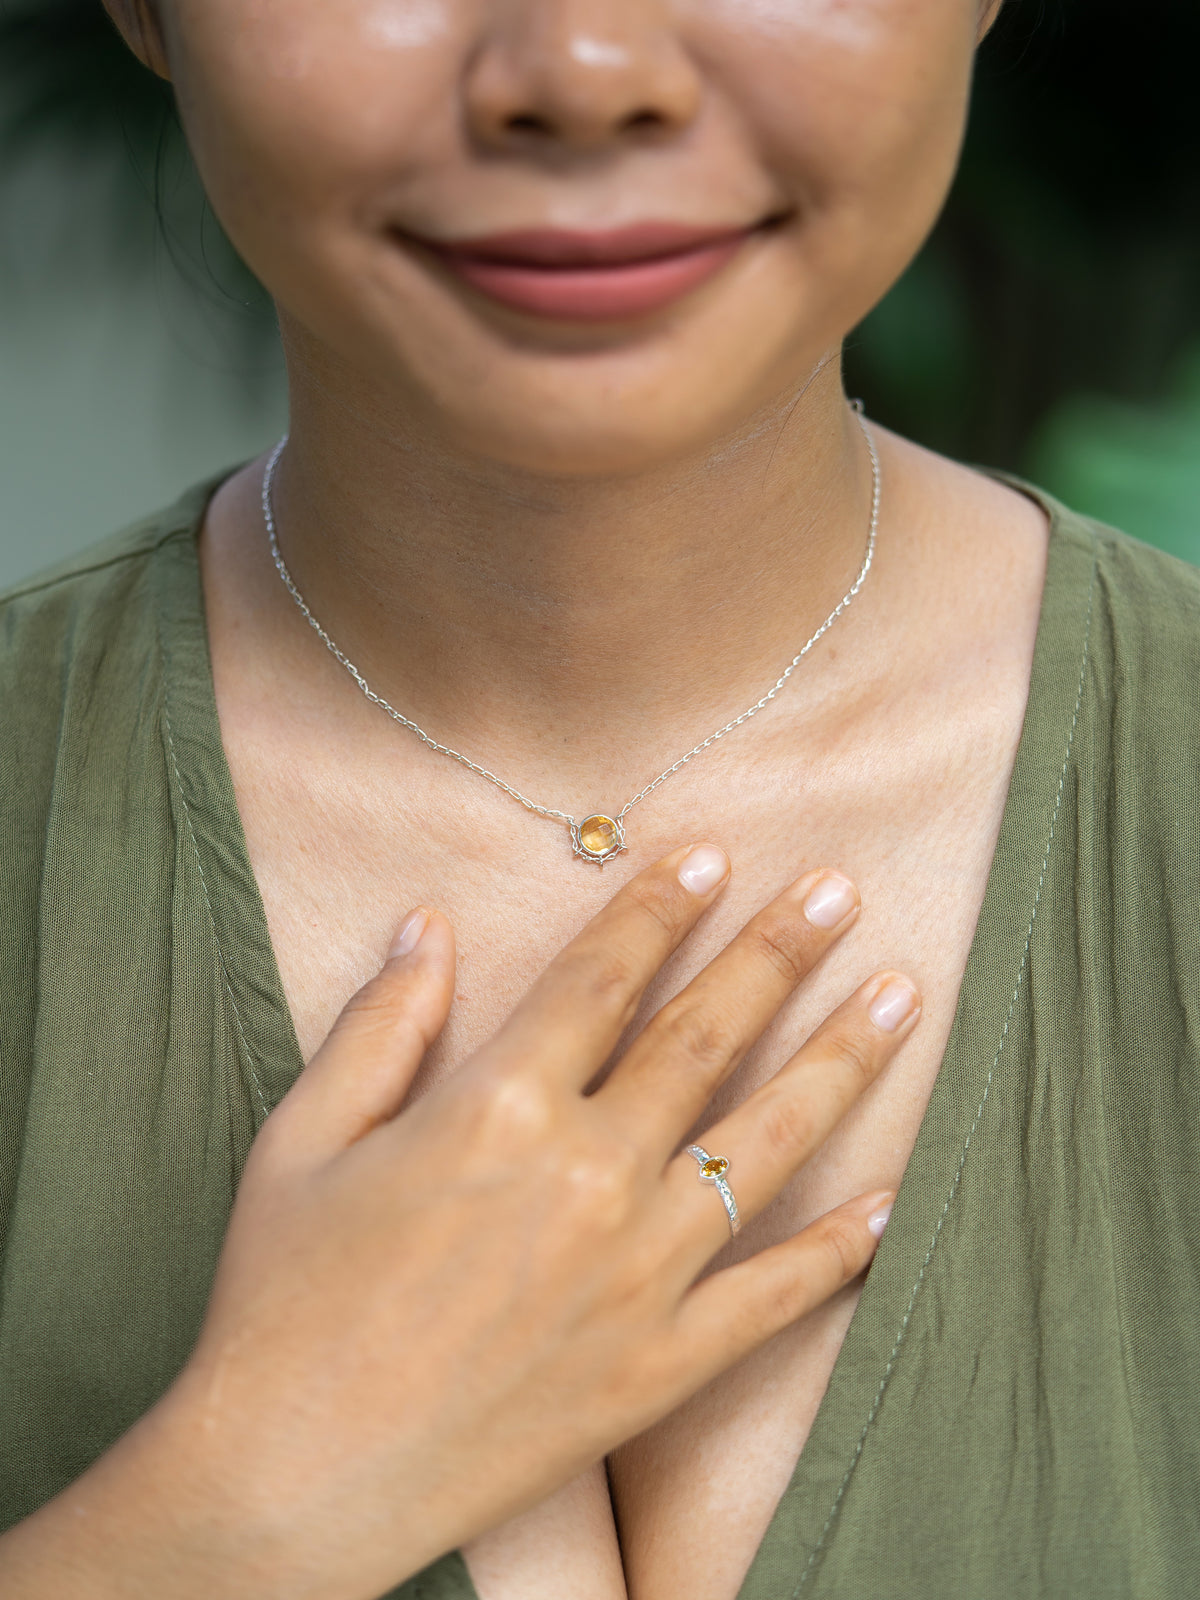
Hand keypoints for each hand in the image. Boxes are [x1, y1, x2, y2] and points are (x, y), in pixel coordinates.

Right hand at [0, 846, 917, 1599]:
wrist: (295, 1481)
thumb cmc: (282, 1302)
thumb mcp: (303, 1140)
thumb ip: (381, 1024)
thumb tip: (428, 925)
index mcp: (496, 1108)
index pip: (603, 978)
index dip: (660, 908)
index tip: (713, 857)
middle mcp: (588, 1174)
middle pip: (705, 1035)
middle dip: (779, 951)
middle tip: (841, 891)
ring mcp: (640, 1273)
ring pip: (766, 1140)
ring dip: (840, 1058)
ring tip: (901, 994)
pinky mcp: (662, 1363)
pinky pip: (775, 1293)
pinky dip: (839, 1247)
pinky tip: (889, 1199)